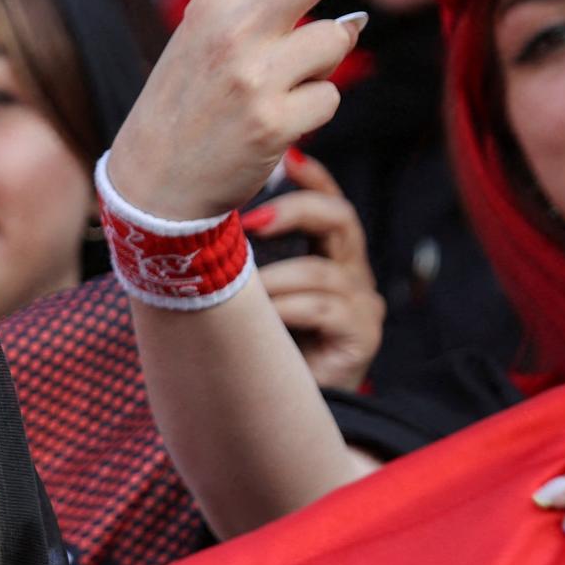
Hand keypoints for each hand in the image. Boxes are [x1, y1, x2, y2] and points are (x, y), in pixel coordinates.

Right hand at [103, 0, 390, 218]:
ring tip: (270, 95)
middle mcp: (232, 32)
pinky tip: (270, 128)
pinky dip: (310, 113)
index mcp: (212, 4)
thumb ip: (269, 24)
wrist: (153, 184)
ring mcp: (254, 76)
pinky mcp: (276, 121)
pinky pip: (330, 98)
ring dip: (317, 68)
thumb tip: (354, 22)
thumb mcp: (205, 49)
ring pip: (336, 43)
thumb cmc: (186, 106)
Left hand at [252, 153, 384, 389]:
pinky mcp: (362, 336)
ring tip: (240, 293)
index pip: (330, 203)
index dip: (313, 177)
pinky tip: (262, 319)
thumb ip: (240, 254)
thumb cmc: (258, 344)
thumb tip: (202, 215)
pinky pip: (321, 308)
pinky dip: (285, 309)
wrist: (272, 409)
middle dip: (295, 211)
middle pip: (341, 219)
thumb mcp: (248, 290)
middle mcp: (351, 274)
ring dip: (271, 280)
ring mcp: (361, 306)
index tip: (289, 155)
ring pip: (319, 271)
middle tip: (250, 223)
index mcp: (329, 256)